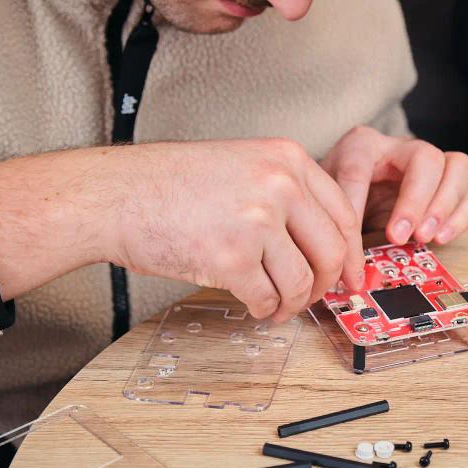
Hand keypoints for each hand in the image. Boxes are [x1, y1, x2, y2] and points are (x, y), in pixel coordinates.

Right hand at [0, 140, 364, 320]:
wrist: (115, 195)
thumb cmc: (169, 183)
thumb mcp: (241, 164)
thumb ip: (284, 192)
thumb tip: (321, 243)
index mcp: (286, 158)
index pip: (342, 212)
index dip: (352, 252)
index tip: (351, 276)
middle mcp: (278, 185)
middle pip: (332, 251)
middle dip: (327, 285)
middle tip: (315, 299)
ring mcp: (255, 222)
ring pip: (302, 281)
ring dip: (293, 303)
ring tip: (277, 306)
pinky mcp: (230, 259)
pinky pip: (267, 298)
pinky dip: (265, 310)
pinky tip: (256, 306)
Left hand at [320, 126, 467, 245]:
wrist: (354, 192)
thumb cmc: (342, 197)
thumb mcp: (329, 205)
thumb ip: (336, 225)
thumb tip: (347, 267)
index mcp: (361, 145)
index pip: (359, 170)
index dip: (356, 206)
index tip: (353, 244)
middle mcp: (401, 146)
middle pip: (425, 157)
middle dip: (414, 201)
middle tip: (400, 235)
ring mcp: (433, 162)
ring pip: (459, 166)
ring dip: (445, 206)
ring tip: (426, 237)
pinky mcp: (451, 183)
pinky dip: (461, 216)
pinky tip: (441, 237)